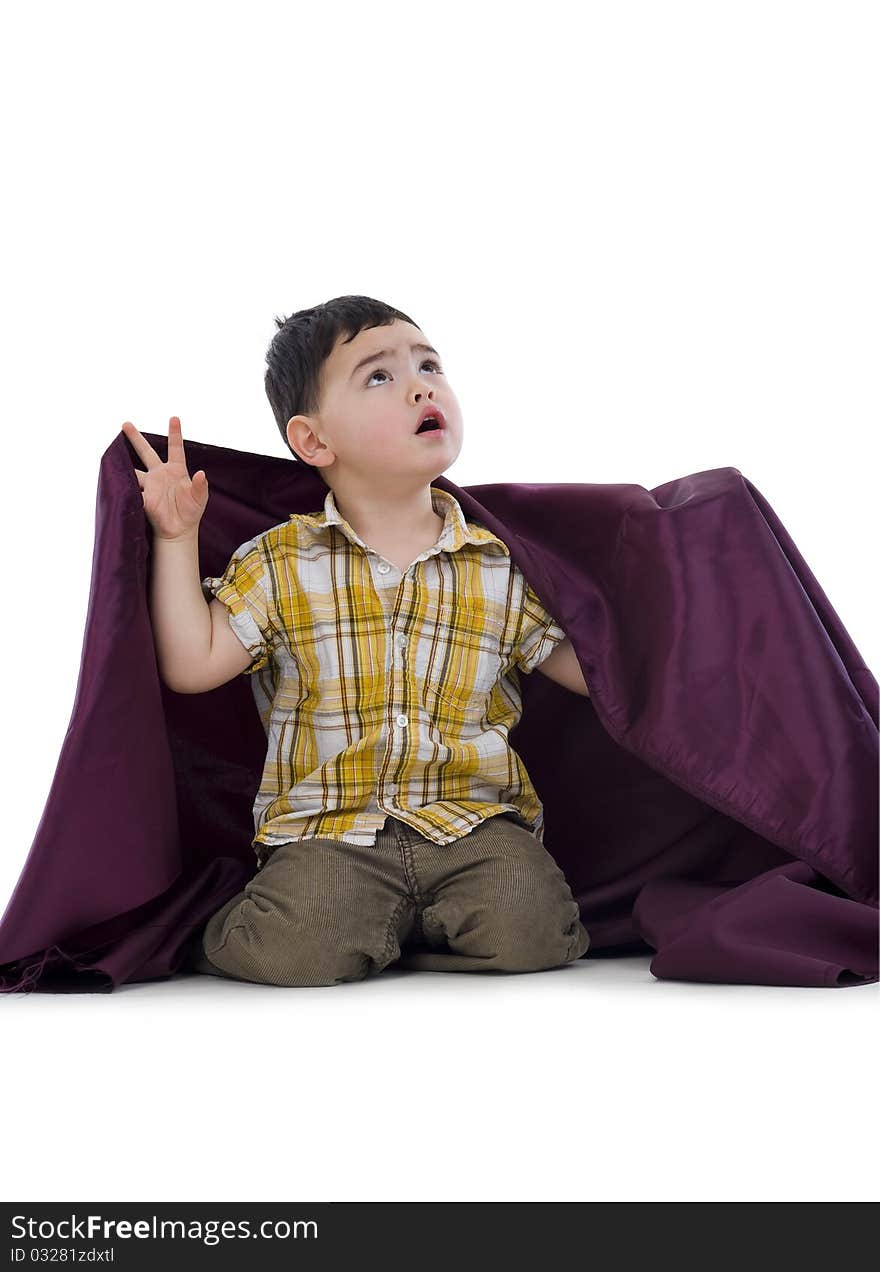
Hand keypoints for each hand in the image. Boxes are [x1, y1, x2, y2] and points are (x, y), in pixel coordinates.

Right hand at [121, 416, 208, 541]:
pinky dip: (125, 487)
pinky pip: (132, 491)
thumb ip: (200, 486)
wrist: (179, 531)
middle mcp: (160, 474)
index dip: (175, 433)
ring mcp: (150, 485)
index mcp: (176, 470)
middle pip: (146, 452)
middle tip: (125, 424)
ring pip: (133, 471)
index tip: (174, 418)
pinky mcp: (143, 499)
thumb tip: (201, 474)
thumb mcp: (200, 498)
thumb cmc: (191, 512)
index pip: (175, 448)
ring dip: (124, 464)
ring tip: (112, 452)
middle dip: (135, 438)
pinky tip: (116, 481)